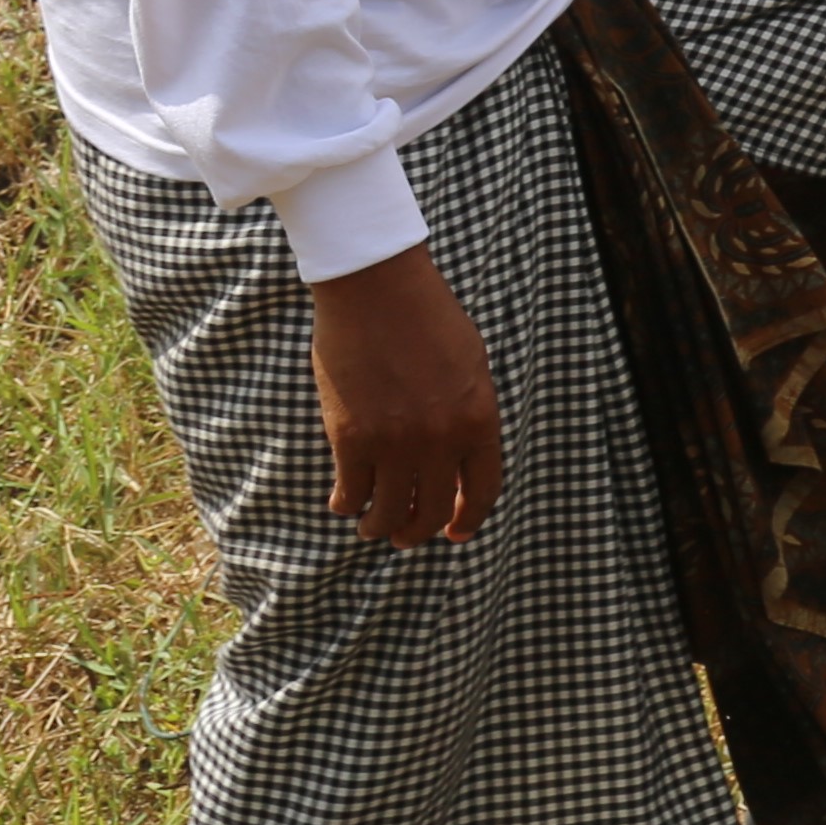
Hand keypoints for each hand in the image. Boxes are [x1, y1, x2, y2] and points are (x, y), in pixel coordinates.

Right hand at [308, 245, 504, 546]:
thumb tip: (455, 460)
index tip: (454, 534)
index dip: (468, 520)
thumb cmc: (427, 318)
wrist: (378, 289)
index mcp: (480, 419)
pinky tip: (343, 503)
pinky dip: (347, 504)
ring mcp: (395, 442)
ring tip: (372, 527)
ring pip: (389, 512)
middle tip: (405, 536)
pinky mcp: (352, 437)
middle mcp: (441, 439)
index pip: (482, 491)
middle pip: (432, 511)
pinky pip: (352, 492)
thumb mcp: (471, 367)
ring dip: (379, 527)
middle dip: (418, 531)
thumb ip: (468, 414)